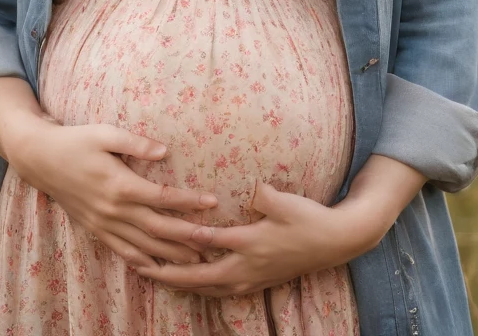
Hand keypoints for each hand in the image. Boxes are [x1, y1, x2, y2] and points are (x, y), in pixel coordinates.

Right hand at [3, 117, 218, 266]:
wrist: (41, 159)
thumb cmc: (76, 141)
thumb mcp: (105, 133)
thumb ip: (135, 143)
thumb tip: (164, 150)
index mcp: (120, 184)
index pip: (162, 197)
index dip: (188, 201)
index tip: (212, 202)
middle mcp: (113, 209)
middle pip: (157, 228)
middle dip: (186, 237)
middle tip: (212, 243)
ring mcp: (103, 223)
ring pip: (142, 245)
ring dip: (169, 255)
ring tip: (195, 262)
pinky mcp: (95, 229)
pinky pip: (121, 251)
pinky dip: (140, 261)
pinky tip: (157, 269)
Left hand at [129, 178, 383, 296]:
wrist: (336, 242)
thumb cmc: (310, 218)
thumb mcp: (288, 202)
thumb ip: (264, 195)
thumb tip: (250, 186)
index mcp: (250, 243)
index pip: (209, 242)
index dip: (182, 238)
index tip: (156, 234)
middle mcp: (246, 266)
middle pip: (199, 275)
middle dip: (168, 272)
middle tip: (141, 268)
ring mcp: (251, 278)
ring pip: (208, 288)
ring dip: (181, 283)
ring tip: (156, 279)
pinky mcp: (258, 282)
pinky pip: (221, 291)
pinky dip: (201, 289)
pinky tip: (191, 287)